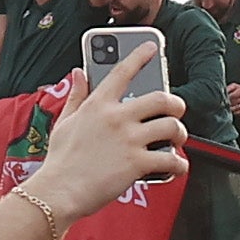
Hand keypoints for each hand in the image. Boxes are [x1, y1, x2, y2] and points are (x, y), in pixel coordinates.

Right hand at [28, 53, 189, 219]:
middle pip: (161, 99)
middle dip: (176, 104)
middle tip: (176, 111)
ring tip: (176, 140)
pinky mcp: (137, 163)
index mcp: (98, 105)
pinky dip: (179, 164)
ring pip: (172, 126)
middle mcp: (116, 117)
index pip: (122, 71)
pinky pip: (171, 160)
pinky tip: (176, 167)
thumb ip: (76, 96)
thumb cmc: (60, 161)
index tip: (153, 47)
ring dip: (180, 133)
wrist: (58, 191)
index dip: (140, 55)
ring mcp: (128, 140)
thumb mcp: (65, 122)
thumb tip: (79, 73)